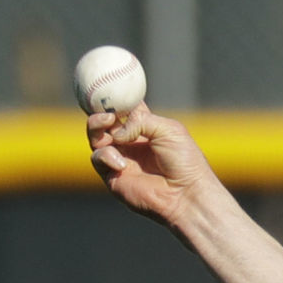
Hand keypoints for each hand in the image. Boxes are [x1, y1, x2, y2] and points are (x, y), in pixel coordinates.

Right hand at [85, 103, 215, 226]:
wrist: (186, 195)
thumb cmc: (185, 162)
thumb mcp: (168, 130)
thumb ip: (140, 122)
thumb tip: (117, 131)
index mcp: (146, 128)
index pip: (124, 108)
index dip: (114, 98)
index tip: (108, 88)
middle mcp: (130, 142)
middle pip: (104, 121)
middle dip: (99, 111)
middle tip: (104, 110)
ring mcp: (120, 159)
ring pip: (95, 137)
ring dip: (96, 127)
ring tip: (108, 123)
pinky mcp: (113, 176)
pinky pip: (97, 158)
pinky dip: (105, 155)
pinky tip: (120, 162)